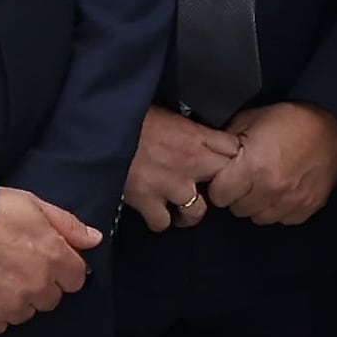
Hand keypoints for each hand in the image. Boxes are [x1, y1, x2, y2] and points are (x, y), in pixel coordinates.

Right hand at [0, 188, 101, 336]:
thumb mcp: (31, 204)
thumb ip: (67, 225)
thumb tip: (94, 239)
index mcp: (54, 257)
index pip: (76, 278)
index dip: (62, 269)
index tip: (47, 260)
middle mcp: (38, 286)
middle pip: (51, 299)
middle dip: (39, 286)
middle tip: (17, 267)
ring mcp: (12, 305)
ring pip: (25, 312)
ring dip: (17, 300)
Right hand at [124, 108, 238, 228]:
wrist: (102, 127)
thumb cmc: (133, 117)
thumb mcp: (170, 114)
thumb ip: (191, 130)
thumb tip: (203, 137)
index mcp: (196, 137)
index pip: (234, 150)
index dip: (235, 158)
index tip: (229, 164)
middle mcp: (190, 163)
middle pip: (225, 184)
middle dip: (219, 188)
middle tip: (208, 190)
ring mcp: (170, 185)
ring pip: (198, 212)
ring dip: (190, 212)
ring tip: (183, 207)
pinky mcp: (148, 200)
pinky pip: (162, 222)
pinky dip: (159, 220)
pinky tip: (156, 211)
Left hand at [205, 102, 336, 226]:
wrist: (333, 124)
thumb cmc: (292, 119)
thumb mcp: (251, 120)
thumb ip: (227, 144)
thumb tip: (212, 159)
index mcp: (252, 165)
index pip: (218, 195)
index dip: (220, 185)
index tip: (226, 178)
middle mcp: (271, 187)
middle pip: (237, 209)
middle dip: (238, 195)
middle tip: (247, 179)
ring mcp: (291, 201)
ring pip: (258, 218)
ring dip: (258, 204)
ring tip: (266, 185)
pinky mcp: (307, 207)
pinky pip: (282, 219)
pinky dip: (279, 208)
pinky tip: (283, 191)